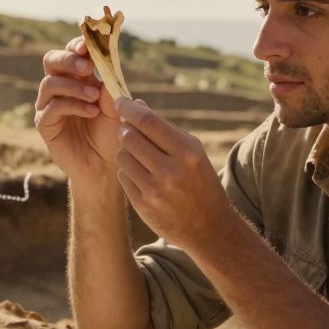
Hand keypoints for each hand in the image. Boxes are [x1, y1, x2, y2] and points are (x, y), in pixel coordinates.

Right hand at [34, 37, 120, 185]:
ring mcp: (49, 105)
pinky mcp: (45, 124)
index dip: (77, 45)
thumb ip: (110, 85)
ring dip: (74, 86)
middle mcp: (60, 87)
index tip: (88, 45)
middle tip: (87, 66)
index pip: (70, 52)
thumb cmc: (112, 133)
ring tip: (95, 97)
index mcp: (78, 77)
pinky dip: (72, 106)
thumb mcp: (116, 106)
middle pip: (51, 61)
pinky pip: (51, 108)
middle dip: (68, 59)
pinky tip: (91, 112)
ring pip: (49, 83)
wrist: (105, 165)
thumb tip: (107, 60)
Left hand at [114, 98, 234, 249]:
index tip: (120, 100)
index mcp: (188, 152)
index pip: (148, 121)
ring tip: (140, 155)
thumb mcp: (192, 152)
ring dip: (126, 151)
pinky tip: (142, 174)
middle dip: (125, 129)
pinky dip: (128, 170)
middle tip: (128, 128)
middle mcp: (171, 171)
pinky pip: (123, 176)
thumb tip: (135, 105)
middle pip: (129, 137)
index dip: (129, 108)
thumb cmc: (200, 181)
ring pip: (122, 156)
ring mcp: (155, 190)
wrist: (209, 227)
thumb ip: (164, 129)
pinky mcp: (143, 205)